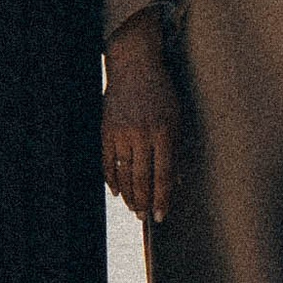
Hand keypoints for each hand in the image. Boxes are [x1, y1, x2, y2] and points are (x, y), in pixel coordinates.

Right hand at [102, 9, 180, 222]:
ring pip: (124, 173)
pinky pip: (108, 161)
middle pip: (142, 178)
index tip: (162, 215)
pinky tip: (117, 191)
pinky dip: (111, 179)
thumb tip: (177, 182)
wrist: (134, 65)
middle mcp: (142, 134)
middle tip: (145, 218)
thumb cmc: (161, 91)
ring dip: (129, 195)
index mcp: (164, 132)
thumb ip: (176, 150)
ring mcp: (122, 132)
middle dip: (145, 202)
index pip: (164, 175)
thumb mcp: (177, 117)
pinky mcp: (106, 129)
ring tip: (134, 208)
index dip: (163, 198)